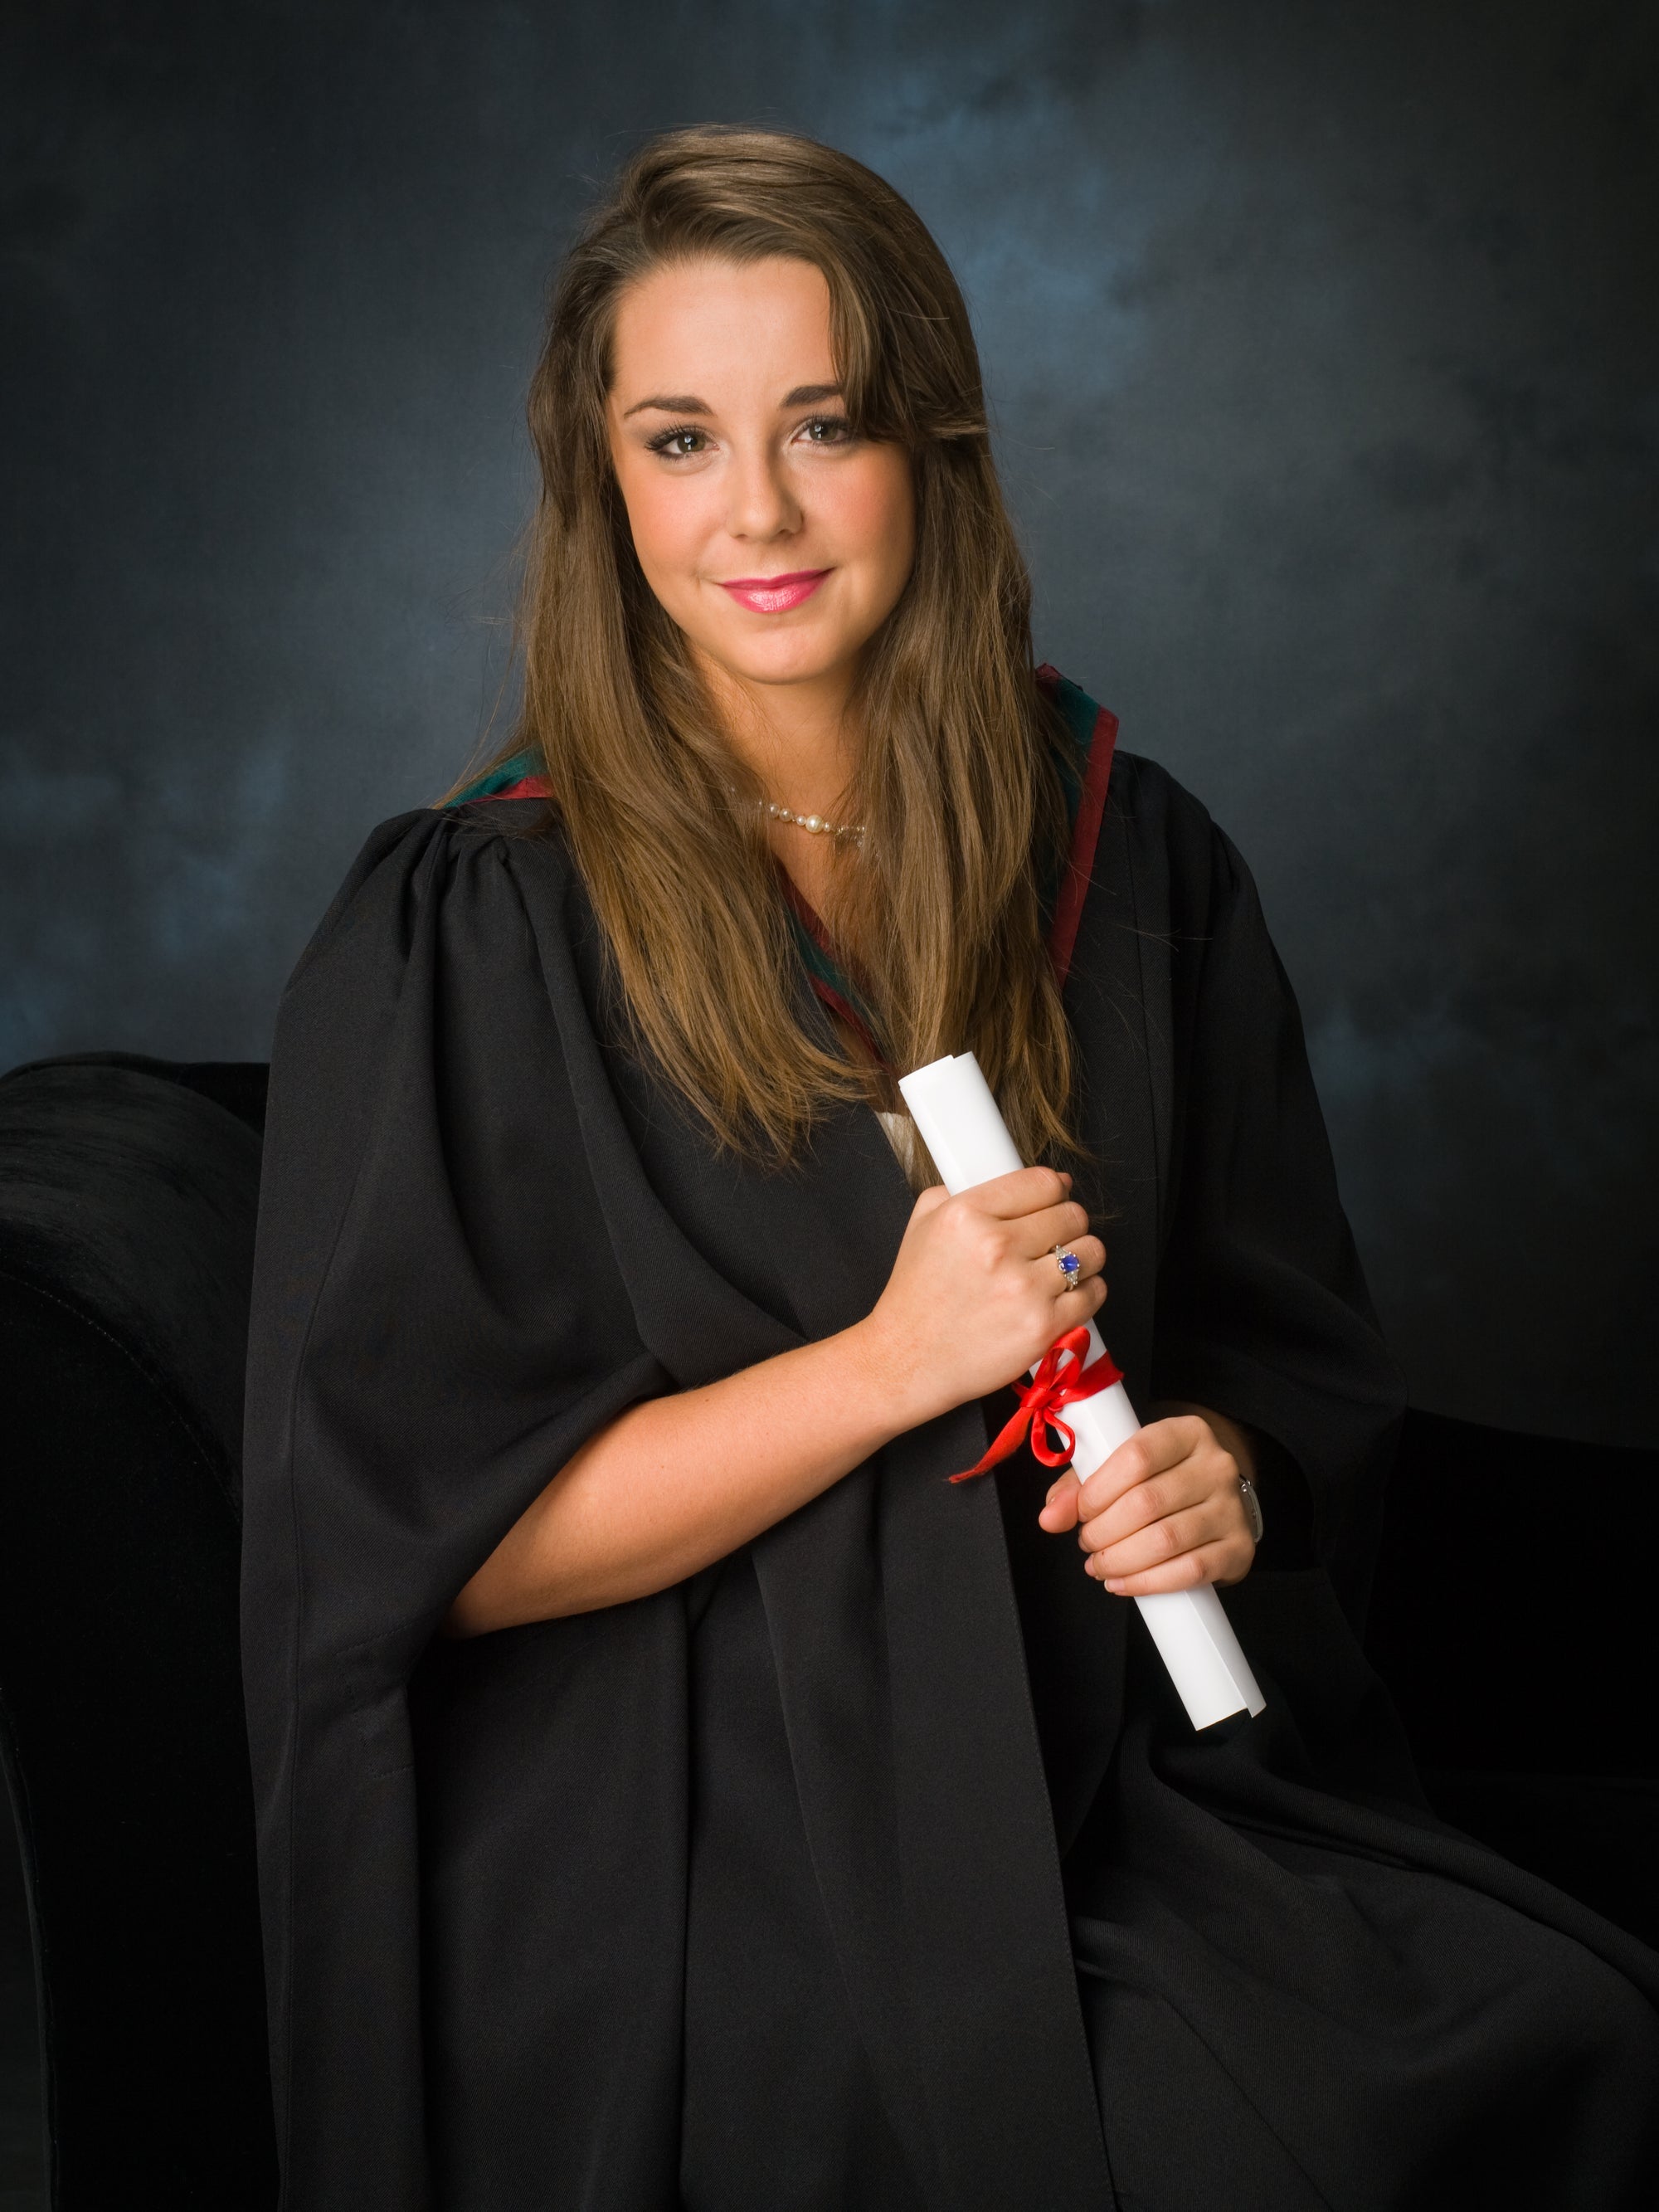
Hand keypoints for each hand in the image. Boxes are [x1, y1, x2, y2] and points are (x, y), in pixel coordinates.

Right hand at [854, 1167, 1106, 1428]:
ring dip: (1082, 1258)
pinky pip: (1094, 1293)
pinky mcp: (1043, 1326)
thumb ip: (962, 1191)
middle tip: (1052, 1239)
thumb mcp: (922, 1225)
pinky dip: (1086, 1292)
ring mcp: (1023, 1288)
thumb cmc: (916, 1298)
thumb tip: (1017, 1178)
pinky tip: (1063, 1295)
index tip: (1052, 1199)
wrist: (907, 1362)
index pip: (1043, 1181)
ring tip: (1060, 1268)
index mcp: (965, 1214)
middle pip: (1073, 1214)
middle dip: (1067, 1224)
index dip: (1052, 1190)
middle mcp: (995, 1247)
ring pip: (1091, 1251)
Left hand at [1035, 1411, 1256, 1593]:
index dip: (1098, 1490)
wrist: (1215, 1498)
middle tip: (1087, 1542)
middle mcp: (1217, 1466)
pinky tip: (1123, 1583)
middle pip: (1147, 1503)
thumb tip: (1050, 1517)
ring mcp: (1232, 1508)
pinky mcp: (1238, 1549)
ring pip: (1166, 1540)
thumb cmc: (1160, 1477)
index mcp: (1187, 1433)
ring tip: (1099, 1564)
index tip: (1080, 1511)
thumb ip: (1080, 1486)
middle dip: (1103, 1531)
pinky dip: (1148, 1583)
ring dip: (1120, 1560)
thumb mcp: (1120, 1466)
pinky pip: (1190, 1571)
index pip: (1137, 1456)